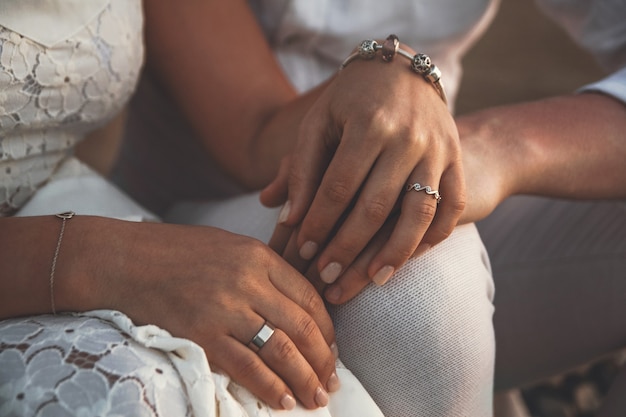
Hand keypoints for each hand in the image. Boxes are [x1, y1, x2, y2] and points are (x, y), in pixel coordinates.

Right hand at [64, 218, 337, 409]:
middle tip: (332, 383)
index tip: (332, 350)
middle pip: (301, 327)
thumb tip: (294, 307)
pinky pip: (246, 367)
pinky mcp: (201, 335)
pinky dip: (269, 387)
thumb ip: (264, 270)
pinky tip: (283, 401)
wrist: (123, 260)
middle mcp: (248, 281)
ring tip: (316, 398)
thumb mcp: (229, 246)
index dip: (327, 329)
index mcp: (258, 256)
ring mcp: (225, 309)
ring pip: (280, 350)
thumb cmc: (176, 252)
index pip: (309, 297)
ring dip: (304, 379)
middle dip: (323, 360)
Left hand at [262, 50, 464, 287]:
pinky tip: (409, 258)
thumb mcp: (319, 121)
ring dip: (396, 253)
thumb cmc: (351, 99)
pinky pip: (452, 206)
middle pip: (377, 206)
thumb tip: (288, 218)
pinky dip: (434, 237)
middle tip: (327, 278)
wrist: (403, 69)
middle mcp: (409, 137)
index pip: (339, 186)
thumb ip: (301, 167)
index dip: (319, 223)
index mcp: (369, 122)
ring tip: (374, 282)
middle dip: (349, 248)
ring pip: (420, 213)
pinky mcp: (456, 159)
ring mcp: (438, 149)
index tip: (302, 251)